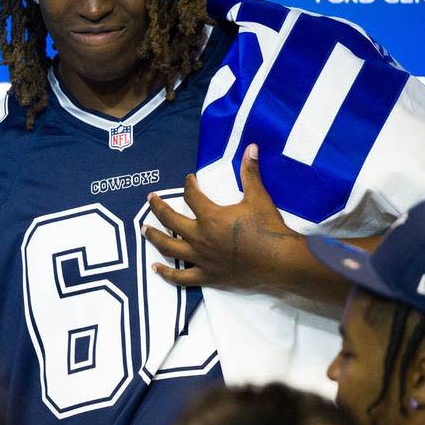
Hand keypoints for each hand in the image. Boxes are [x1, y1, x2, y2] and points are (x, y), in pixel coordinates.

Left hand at [142, 144, 299, 289]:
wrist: (280, 262)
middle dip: (158, 208)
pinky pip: (181, 277)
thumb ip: (250, 173)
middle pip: (170, 221)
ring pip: (169, 248)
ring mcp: (201, 259)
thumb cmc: (269, 229)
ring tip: (143, 230)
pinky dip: (166, 273)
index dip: (188, 185)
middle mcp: (200, 238)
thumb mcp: (258, 198)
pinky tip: (155, 268)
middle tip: (150, 200)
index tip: (189, 180)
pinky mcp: (207, 276)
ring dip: (154, 237)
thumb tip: (251, 147)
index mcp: (210, 217)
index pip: (191, 196)